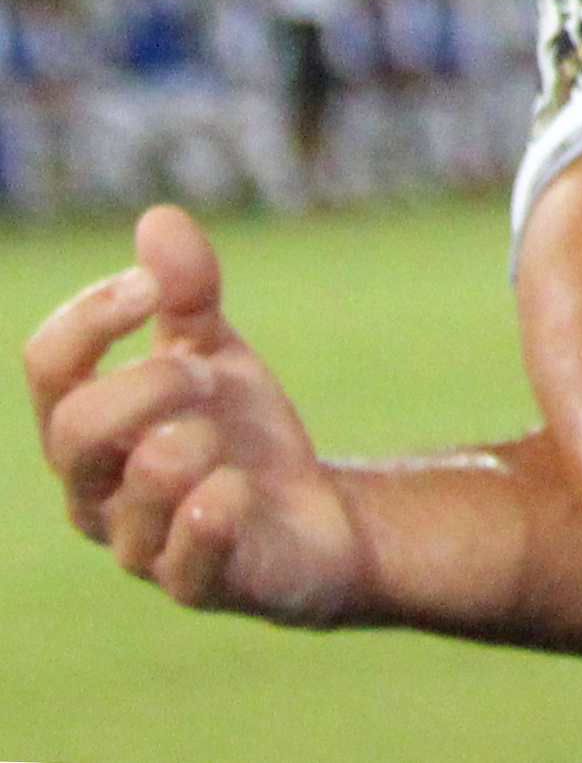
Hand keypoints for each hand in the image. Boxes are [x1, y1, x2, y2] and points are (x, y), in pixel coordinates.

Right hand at [25, 209, 366, 622]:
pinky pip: (185, 557)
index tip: (155, 287)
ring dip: (193, 441)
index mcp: (86, 426)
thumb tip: (155, 216)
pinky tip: (237, 488)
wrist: (314, 514)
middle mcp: (94, 489)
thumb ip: (186, 293)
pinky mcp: (196, 583)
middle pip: (74, 429)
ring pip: (134, 487)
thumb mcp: (217, 353)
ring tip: (226, 438)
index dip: (95, 314)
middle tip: (206, 371)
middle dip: (148, 383)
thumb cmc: (240, 433)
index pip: (48, 366)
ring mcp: (138, 544)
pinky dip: (215, 510)